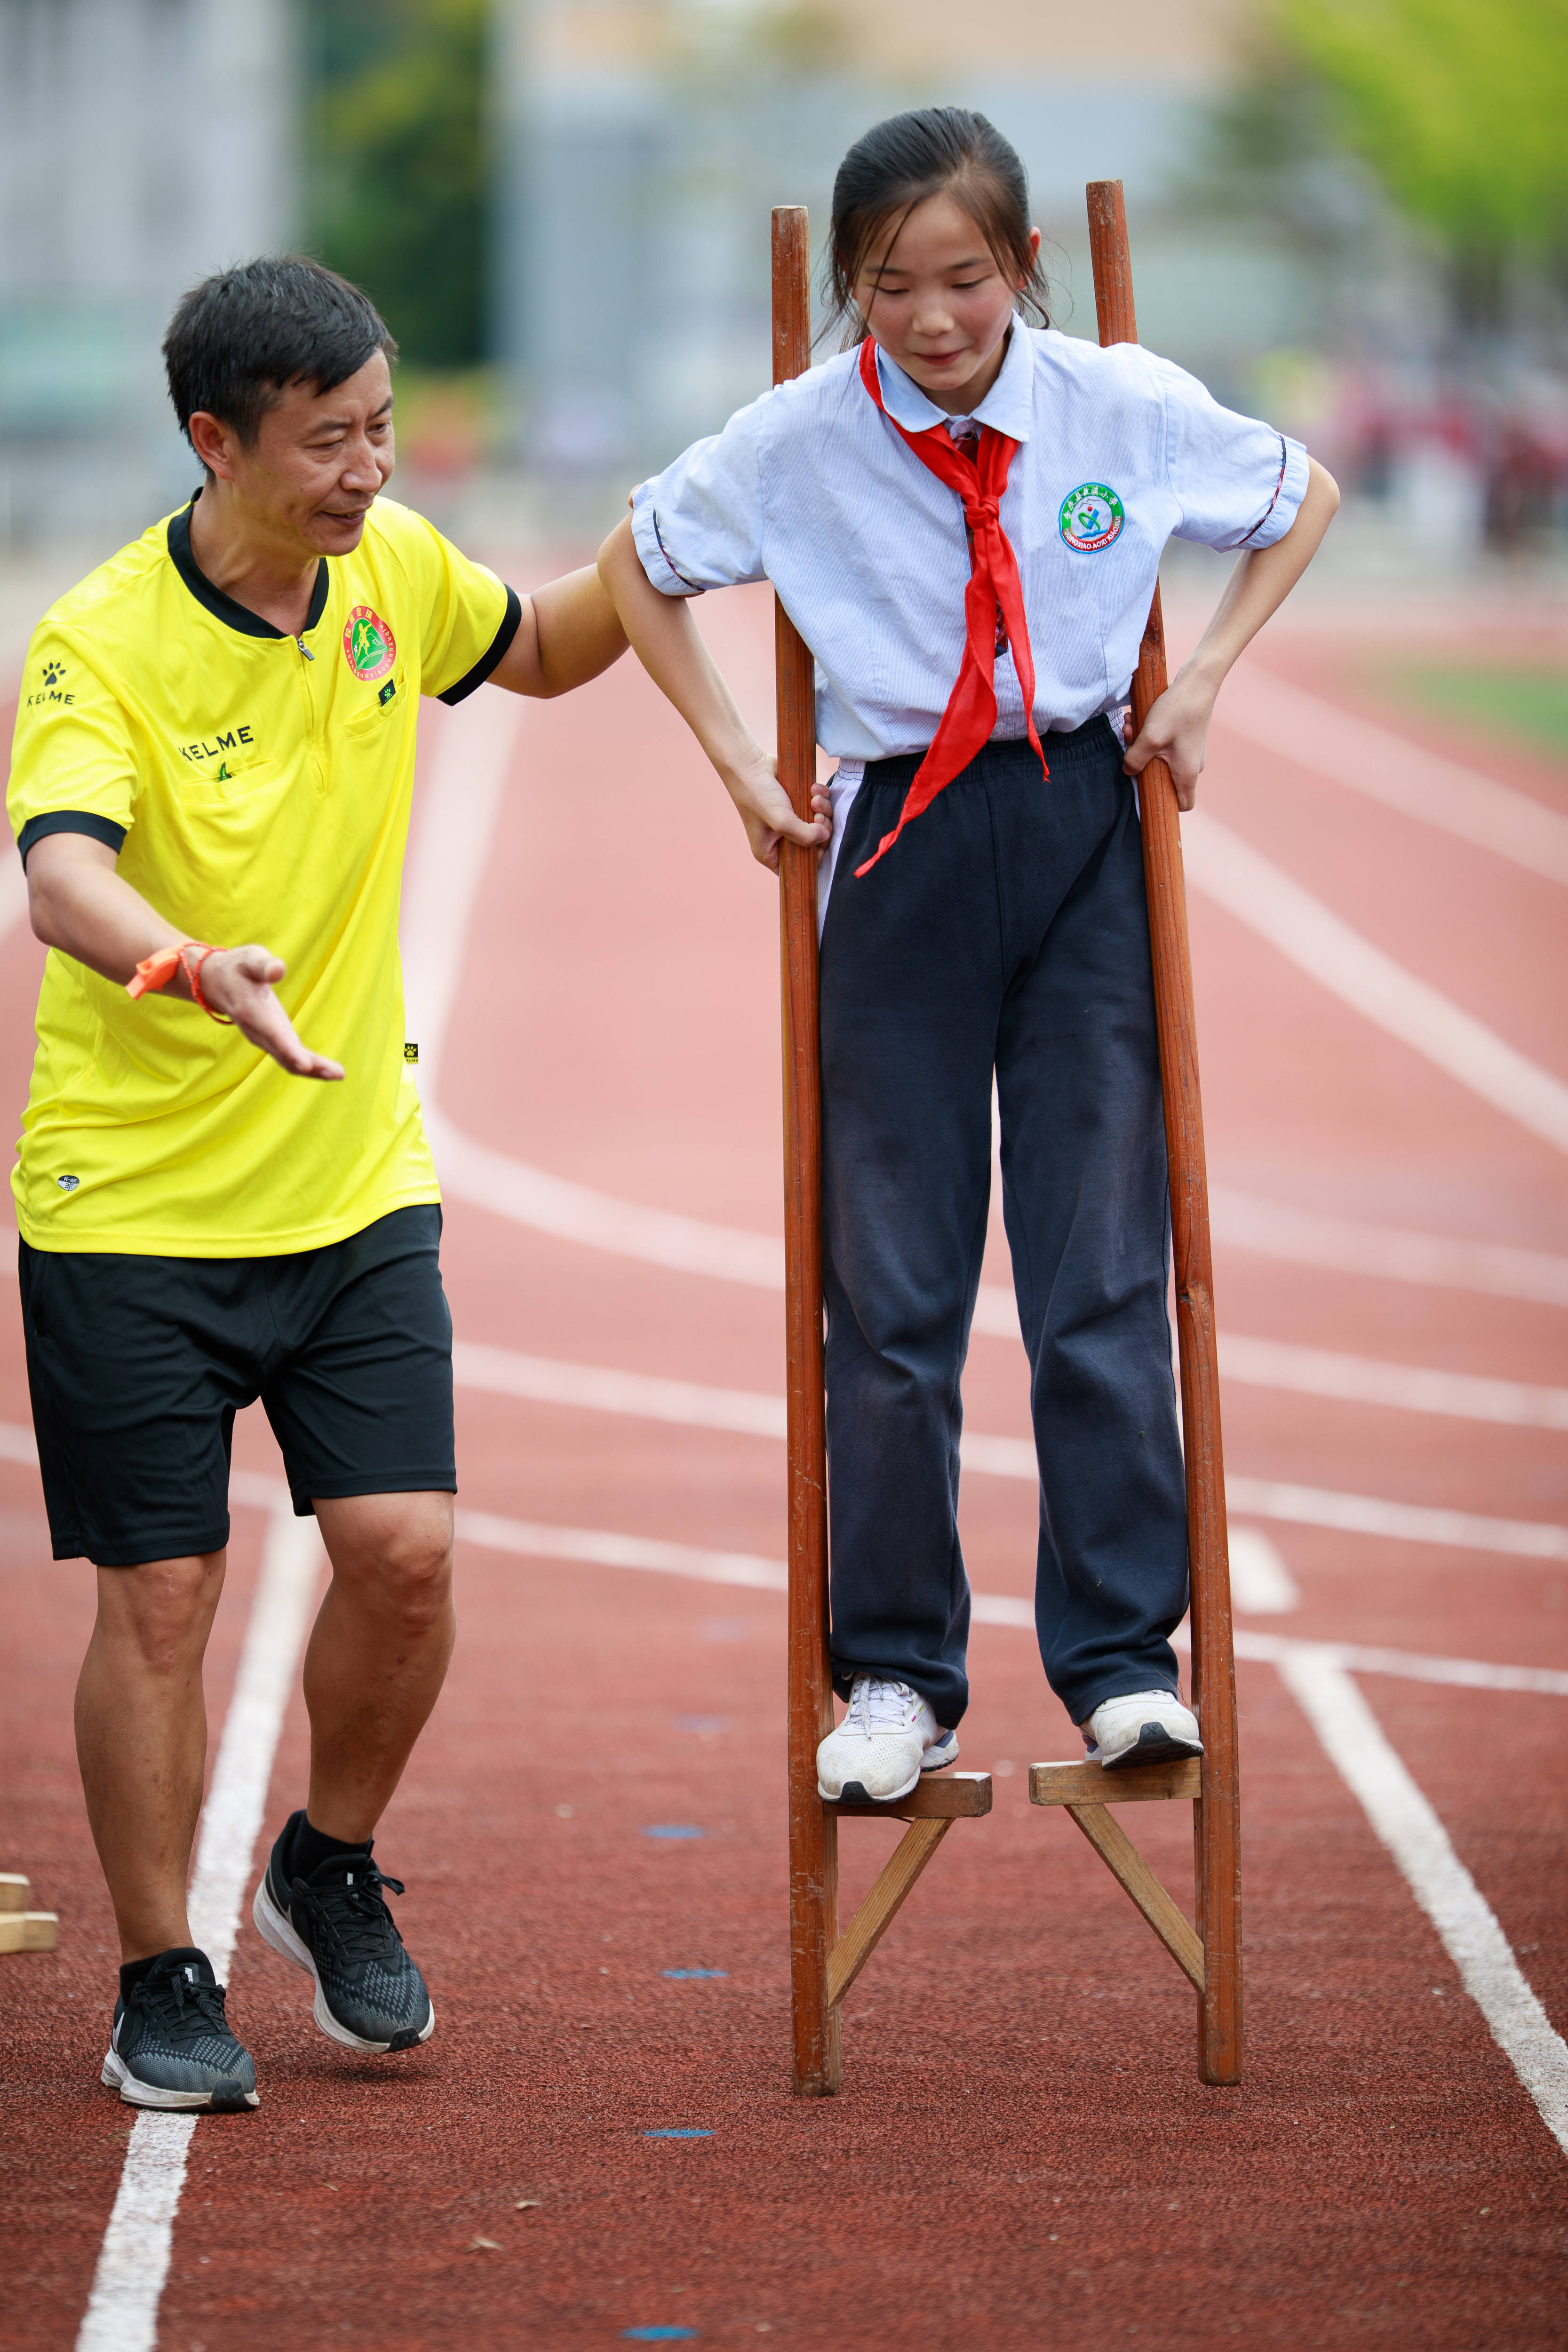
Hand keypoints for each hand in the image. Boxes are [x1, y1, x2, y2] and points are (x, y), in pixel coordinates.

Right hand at [199, 946, 344, 1080]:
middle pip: (285, 1055)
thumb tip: (278, 969)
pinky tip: (327, 1070)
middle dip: (311, 1066)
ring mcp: (263, 1039)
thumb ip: (263, 964)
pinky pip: (289, 1059)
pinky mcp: (271, 1041)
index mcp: (251, 1011)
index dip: (289, 1049)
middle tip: (338, 1073)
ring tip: (339, 1074)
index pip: (272, 1033)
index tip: (306, 1064)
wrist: (216, 983)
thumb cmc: (238, 968)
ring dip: (313, 1071)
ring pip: (288, 1062)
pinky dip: (308, 1067)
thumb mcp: (249, 959)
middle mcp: (257, 1031)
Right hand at [722, 750, 832, 872]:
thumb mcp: (780, 820)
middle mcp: (782, 839)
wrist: (751, 763)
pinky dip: (821, 797)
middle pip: (815, 845)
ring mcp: (792, 820)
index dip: (813, 858)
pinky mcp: (799, 802)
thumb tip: (824, 836)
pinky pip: (820, 805)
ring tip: (814, 798)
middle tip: (817, 816)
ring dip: (823, 810)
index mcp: (771, 852)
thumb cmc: (757, 794)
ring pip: (821, 823)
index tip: (819, 843)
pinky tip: (813, 789)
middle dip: (821, 830)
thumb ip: (803, 835)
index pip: (799, 867)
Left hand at [1120, 665, 1218, 811]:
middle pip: (1165, 779)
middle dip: (1141, 764)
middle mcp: (1192, 765)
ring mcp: (1190, 751)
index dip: (1166, 805)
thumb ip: (1135, 759)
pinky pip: (1164, 744)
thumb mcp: (1150, 737)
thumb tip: (1127, 771)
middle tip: (1129, 741)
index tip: (1148, 793)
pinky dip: (1150, 735)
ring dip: (1141, 745)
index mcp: (1188, 773)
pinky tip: (1137, 718)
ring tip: (1131, 725)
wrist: (1198, 681)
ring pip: (1160, 758)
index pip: (1183, 804)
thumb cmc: (1178, 710)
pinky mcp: (1185, 737)